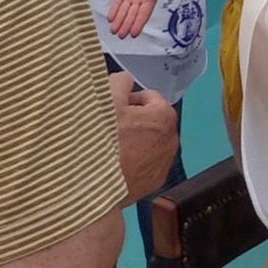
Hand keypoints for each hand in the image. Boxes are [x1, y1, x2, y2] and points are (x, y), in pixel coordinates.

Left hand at [109, 0, 165, 37]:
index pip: (144, 14)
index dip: (138, 24)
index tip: (134, 33)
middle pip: (132, 15)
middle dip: (127, 26)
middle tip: (121, 35)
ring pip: (124, 11)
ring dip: (120, 21)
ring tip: (115, 31)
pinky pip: (118, 1)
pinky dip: (114, 10)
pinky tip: (111, 18)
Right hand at [109, 72, 179, 204]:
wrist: (95, 186)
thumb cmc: (103, 138)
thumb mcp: (107, 99)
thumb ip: (120, 82)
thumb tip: (126, 80)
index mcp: (164, 115)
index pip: (148, 97)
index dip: (128, 100)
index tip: (113, 109)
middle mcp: (172, 139)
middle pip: (150, 120)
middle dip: (132, 120)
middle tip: (109, 128)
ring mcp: (165, 163)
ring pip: (148, 142)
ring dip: (134, 140)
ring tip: (110, 147)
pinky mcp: (155, 182)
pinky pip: (145, 163)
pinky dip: (134, 160)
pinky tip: (116, 164)